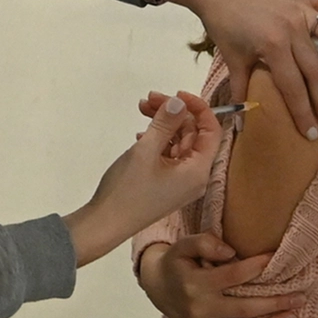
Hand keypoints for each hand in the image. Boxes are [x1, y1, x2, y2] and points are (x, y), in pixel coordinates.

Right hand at [64, 93, 221, 266]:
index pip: (211, 131)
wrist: (106, 224)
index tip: (175, 94)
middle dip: (174, 113)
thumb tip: (179, 102)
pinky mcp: (166, 184)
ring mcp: (180, 182)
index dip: (198, 108)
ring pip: (179, 142)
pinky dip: (158, 139)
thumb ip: (165, 123)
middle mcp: (195, 176)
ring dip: (163, 123)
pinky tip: (141, 132)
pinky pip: (169, 154)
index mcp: (198, 170)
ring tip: (141, 109)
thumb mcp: (146, 151)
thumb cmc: (128, 189)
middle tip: (149, 99)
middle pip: (194, 134)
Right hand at [139, 236, 303, 317]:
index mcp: (194, 283)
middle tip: (299, 296)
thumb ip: (204, 242)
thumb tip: (230, 250)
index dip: (257, 267)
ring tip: (293, 315)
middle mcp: (199, 308)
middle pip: (244, 309)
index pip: (233, 276)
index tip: (275, 258)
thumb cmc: (176, 264)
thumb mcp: (183, 246)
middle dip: (275, 303)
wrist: (157, 288)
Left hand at [151, 0, 317, 140]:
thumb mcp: (232, 59)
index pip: (294, 87)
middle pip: (317, 71)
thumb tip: (240, 123)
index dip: (304, 113)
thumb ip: (241, 90)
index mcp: (273, 47)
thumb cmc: (223, 25)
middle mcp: (293, 29)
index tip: (314, 132)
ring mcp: (302, 10)